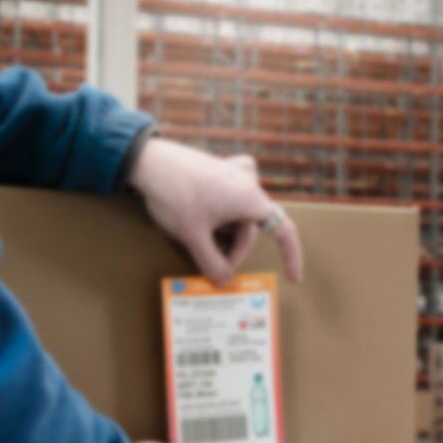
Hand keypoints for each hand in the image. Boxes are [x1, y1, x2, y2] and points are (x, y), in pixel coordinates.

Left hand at [128, 138, 305, 283]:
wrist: (149, 162)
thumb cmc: (175, 197)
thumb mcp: (193, 237)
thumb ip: (212, 263)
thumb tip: (224, 281)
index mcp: (250, 199)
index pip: (283, 231)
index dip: (291, 256)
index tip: (293, 278)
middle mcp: (248, 184)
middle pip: (250, 228)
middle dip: (234, 250)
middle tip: (214, 269)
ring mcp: (235, 173)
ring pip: (238, 215)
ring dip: (224, 233)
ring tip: (200, 243)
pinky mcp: (221, 170)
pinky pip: (232, 196)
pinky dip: (222, 213)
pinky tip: (207, 217)